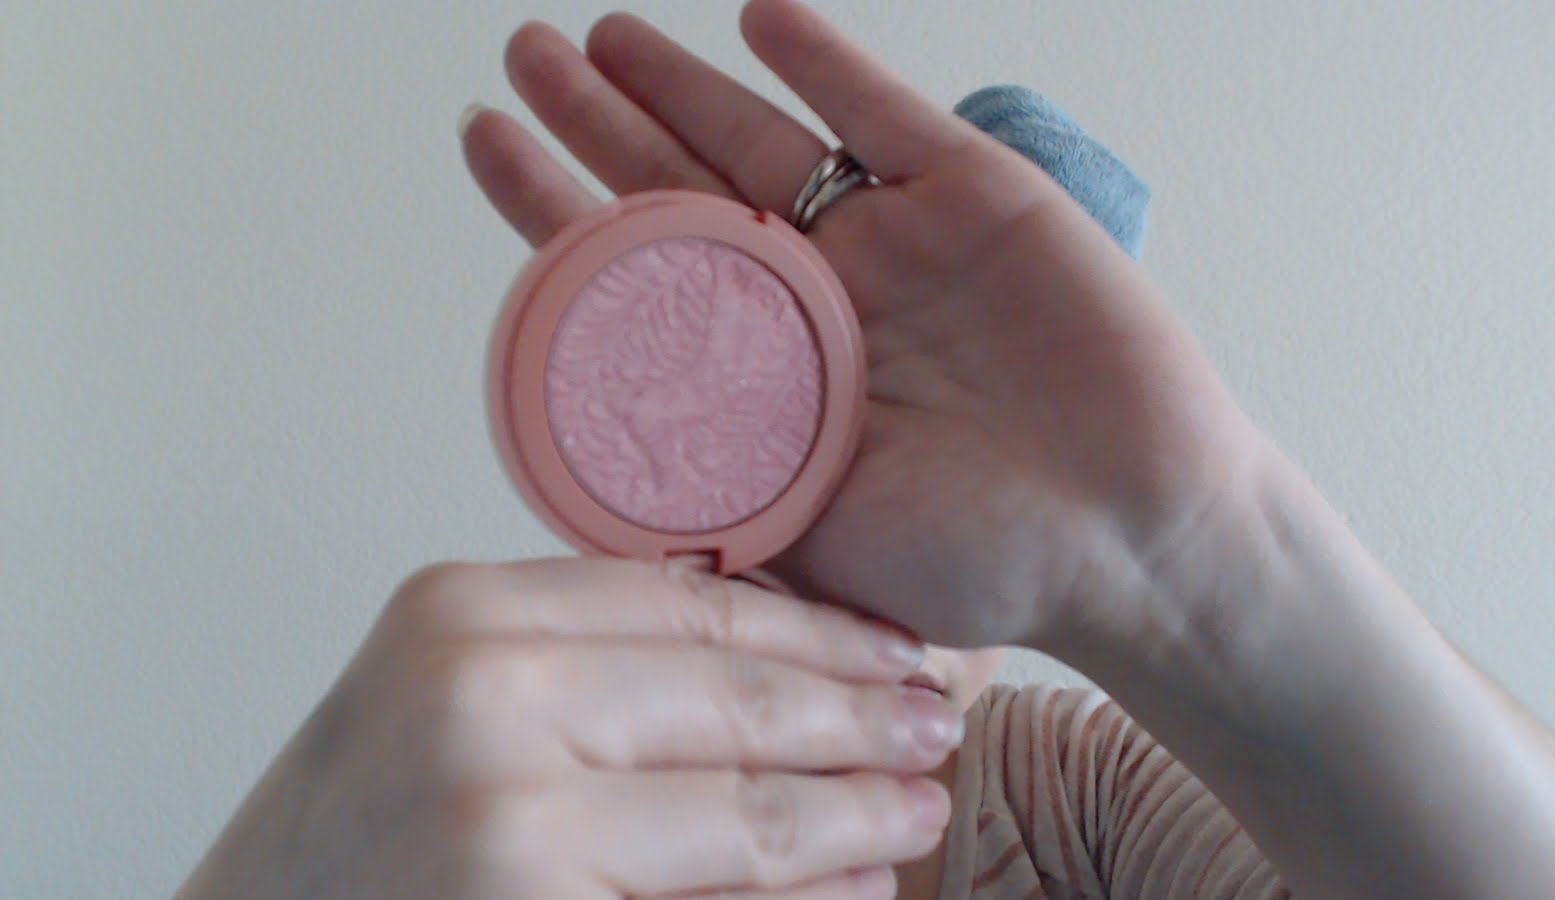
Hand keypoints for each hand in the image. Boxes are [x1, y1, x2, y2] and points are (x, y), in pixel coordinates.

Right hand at [176, 558, 960, 898]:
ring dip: (856, 819)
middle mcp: (483, 706)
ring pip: (748, 820)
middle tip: (939, 723)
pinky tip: (856, 893)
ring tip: (918, 808)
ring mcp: (510, 830)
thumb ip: (580, 644)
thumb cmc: (353, 823)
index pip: (694, 603)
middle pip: (739, 703)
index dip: (821, 627)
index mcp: (463, 614)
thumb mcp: (440, 685)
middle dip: (864, 720)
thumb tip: (771, 635)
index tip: (895, 645)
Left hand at [462, 0, 1263, 651]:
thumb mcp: (815, 548)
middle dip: (601, 120)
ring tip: (603, 35)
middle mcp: (817, 304)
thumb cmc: (985, 562)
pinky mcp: (975, 198)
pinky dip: (824, 62)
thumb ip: (717, 494)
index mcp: (765, 382)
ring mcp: (892, 244)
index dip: (556, 210)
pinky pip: (885, 114)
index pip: (636, 283)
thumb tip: (583, 466)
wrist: (1137, 534)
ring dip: (684, 81)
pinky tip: (761, 19)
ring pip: (767, 138)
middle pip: (685, 190)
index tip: (489, 142)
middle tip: (526, 56)